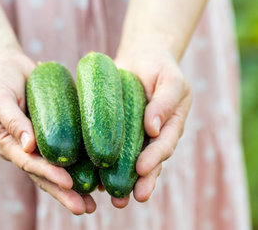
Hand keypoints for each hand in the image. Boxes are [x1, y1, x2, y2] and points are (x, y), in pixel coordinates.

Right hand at [0, 50, 95, 214]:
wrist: (1, 64)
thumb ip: (13, 120)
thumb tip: (29, 146)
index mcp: (9, 144)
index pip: (30, 164)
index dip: (49, 174)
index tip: (69, 183)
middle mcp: (25, 148)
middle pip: (45, 175)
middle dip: (65, 193)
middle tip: (86, 209)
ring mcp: (39, 141)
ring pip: (57, 167)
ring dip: (74, 186)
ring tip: (94, 203)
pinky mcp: (52, 130)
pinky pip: (66, 147)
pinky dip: (79, 161)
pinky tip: (97, 173)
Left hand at [111, 49, 191, 207]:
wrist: (142, 60)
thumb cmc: (160, 69)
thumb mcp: (170, 80)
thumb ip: (165, 101)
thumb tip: (153, 128)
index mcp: (169, 128)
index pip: (163, 146)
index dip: (153, 159)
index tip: (142, 169)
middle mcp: (151, 138)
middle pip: (146, 164)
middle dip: (137, 182)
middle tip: (125, 199)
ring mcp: (133, 137)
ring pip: (126, 162)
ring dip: (118, 180)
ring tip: (109, 197)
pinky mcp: (114, 131)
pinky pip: (108, 147)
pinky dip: (101, 163)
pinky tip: (91, 177)